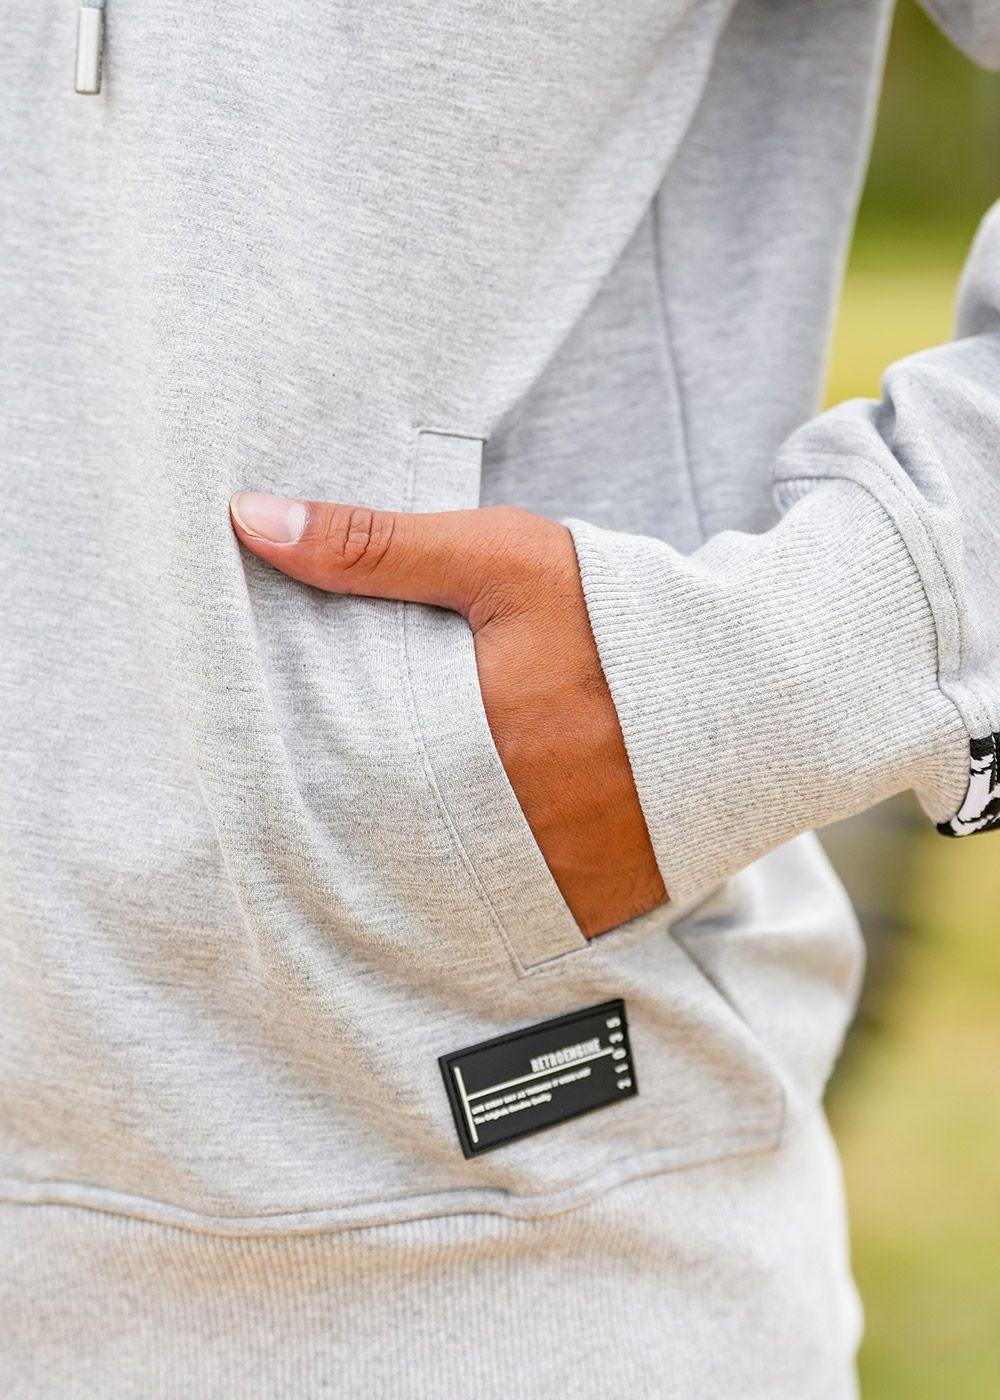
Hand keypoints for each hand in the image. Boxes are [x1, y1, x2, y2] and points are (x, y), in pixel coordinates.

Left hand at [230, 491, 667, 937]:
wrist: (760, 688)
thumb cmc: (622, 619)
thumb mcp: (501, 560)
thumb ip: (375, 545)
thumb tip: (248, 519)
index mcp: (457, 750)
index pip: (337, 783)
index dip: (303, 776)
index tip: (281, 766)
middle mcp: (497, 832)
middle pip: (390, 844)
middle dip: (364, 824)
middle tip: (339, 805)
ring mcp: (552, 882)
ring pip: (450, 890)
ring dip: (429, 865)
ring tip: (414, 830)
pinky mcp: (599, 908)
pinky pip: (522, 918)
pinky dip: (498, 895)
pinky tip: (490, 858)